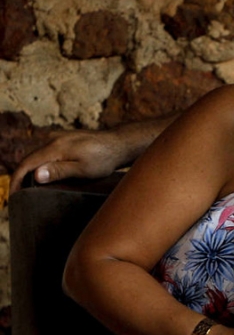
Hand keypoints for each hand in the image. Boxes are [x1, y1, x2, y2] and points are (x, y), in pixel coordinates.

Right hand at [9, 128, 131, 193]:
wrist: (119, 144)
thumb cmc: (104, 159)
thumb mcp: (83, 170)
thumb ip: (59, 171)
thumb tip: (35, 175)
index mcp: (55, 147)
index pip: (26, 164)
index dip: (16, 181)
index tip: (14, 197)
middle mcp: (53, 138)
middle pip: (28, 159)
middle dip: (20, 177)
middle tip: (19, 197)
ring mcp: (58, 137)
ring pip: (36, 155)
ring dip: (30, 170)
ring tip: (27, 189)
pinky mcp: (64, 138)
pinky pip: (45, 152)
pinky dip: (40, 164)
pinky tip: (42, 175)